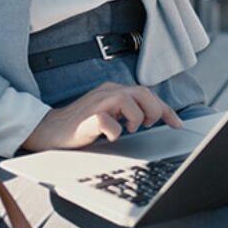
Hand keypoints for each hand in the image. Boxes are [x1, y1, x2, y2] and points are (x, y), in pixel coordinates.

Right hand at [20, 81, 183, 151]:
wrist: (50, 130)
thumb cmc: (82, 125)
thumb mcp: (110, 114)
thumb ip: (127, 112)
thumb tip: (154, 119)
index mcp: (115, 91)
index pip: (148, 94)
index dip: (166, 110)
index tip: (177, 124)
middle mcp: (108, 92)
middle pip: (142, 92)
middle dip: (153, 110)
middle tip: (147, 126)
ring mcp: (96, 103)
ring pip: (127, 100)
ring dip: (135, 118)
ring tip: (129, 129)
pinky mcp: (86, 118)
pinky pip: (106, 120)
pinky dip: (114, 130)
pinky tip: (111, 137)